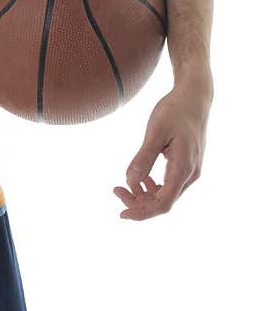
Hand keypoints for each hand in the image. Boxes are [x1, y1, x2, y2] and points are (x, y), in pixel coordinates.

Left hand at [114, 74, 212, 220]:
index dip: (142, 212)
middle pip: (163, 202)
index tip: (121, 213)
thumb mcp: (155, 132)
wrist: (194, 97)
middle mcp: (191, 174)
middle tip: (115, 189)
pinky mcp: (187, 166)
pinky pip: (170, 185)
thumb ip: (143, 157)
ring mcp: (191, 171)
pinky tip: (140, 180)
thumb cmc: (174, 111)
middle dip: (137, 202)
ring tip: (121, 186)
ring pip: (166, 195)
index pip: (164, 204)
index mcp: (184, 168)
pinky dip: (153, 187)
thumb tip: (130, 181)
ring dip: (144, 195)